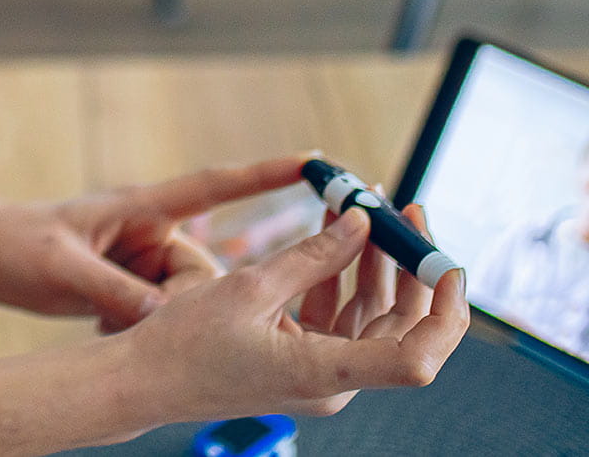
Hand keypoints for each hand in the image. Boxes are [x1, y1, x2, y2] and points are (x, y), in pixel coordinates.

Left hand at [0, 156, 310, 332]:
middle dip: (181, 301)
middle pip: (201, 271)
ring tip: (102, 320)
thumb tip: (164, 320)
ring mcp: (142, 259)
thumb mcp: (65, 268)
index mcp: (142, 207)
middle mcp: (150, 230)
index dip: (267, 174)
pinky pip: (159, 312)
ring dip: (152, 318)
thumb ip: (116, 292)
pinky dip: (137, 326)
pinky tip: (99, 328)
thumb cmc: (19, 243)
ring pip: (183, 299)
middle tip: (129, 314)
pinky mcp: (131, 285)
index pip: (216, 184)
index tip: (315, 163)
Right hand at [124, 205, 468, 422]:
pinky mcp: (302, 359)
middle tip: (404, 211)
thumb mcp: (251, 288)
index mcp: (325, 374)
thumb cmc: (185, 347)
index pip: (418, 357)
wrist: (142, 380)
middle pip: (402, 325)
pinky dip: (341, 273)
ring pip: (371, 314)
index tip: (446, 262)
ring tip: (367, 207)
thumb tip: (362, 222)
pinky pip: (339, 315)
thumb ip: (314, 255)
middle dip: (409, 266)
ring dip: (373, 260)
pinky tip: (337, 231)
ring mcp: (320, 372)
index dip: (445, 310)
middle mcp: (333, 381)